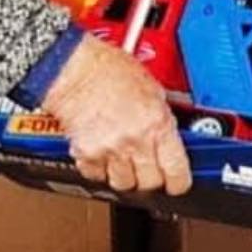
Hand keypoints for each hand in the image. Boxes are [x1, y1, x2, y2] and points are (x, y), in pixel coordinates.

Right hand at [42, 34, 190, 195]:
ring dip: (125, 175)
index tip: (176, 180)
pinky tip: (102, 151)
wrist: (73, 67)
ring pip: (124, 184)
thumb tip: (170, 137)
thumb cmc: (108, 68)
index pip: (177, 171)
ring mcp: (111, 150)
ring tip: (122, 156)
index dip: (178, 180)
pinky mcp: (87, 155)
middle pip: (150, 183)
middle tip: (147, 164)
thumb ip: (162, 117)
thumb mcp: (151, 87)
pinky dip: (99, 169)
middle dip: (150, 177)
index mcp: (157, 122)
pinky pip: (97, 176)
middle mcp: (136, 140)